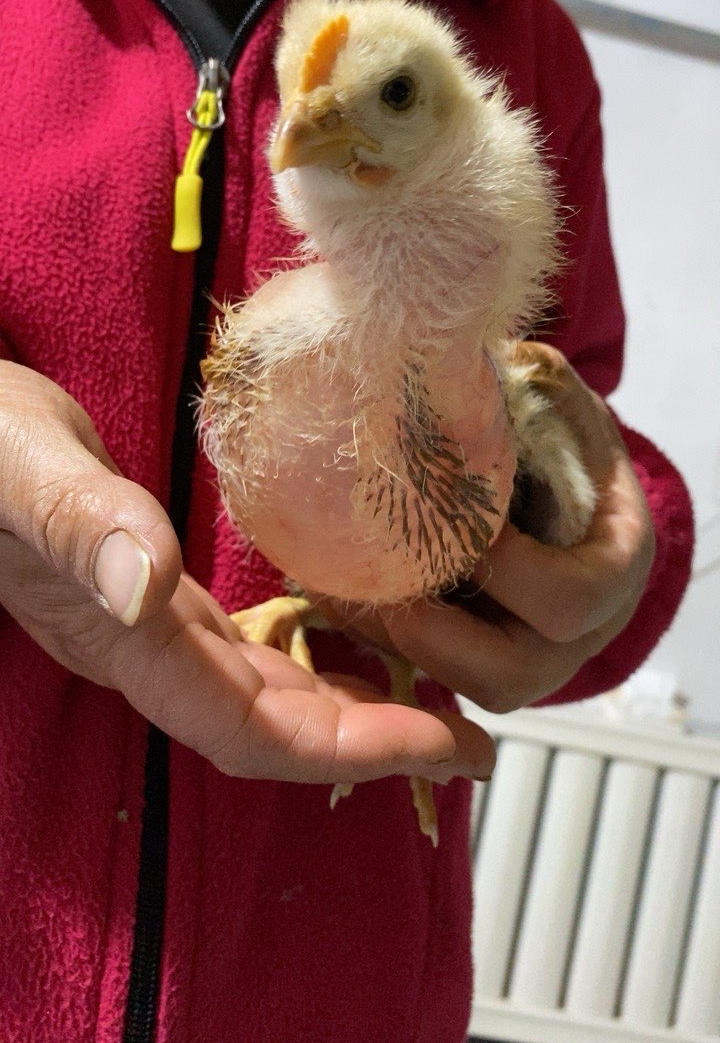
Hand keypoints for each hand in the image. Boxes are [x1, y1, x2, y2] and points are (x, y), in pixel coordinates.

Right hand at [0, 361, 493, 782]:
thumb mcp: (25, 462)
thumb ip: (82, 522)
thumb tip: (149, 588)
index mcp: (120, 634)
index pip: (248, 728)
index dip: (348, 749)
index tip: (442, 743)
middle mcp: (140, 647)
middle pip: (268, 730)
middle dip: (374, 747)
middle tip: (474, 743)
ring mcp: (146, 625)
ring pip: (260, 699)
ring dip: (349, 714)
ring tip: (435, 708)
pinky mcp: (152, 592)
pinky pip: (243, 655)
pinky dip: (308, 665)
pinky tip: (350, 646)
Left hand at [315, 343, 655, 710]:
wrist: (561, 493)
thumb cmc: (564, 444)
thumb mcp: (565, 410)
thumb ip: (538, 391)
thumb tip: (477, 358)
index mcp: (612, 571)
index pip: (569, 599)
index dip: (509, 568)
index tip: (459, 519)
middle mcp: (579, 636)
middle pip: (512, 675)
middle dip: (437, 631)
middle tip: (380, 587)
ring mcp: (530, 660)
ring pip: (462, 684)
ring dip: (397, 642)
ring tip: (341, 590)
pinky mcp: (478, 664)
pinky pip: (429, 670)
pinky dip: (379, 634)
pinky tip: (330, 587)